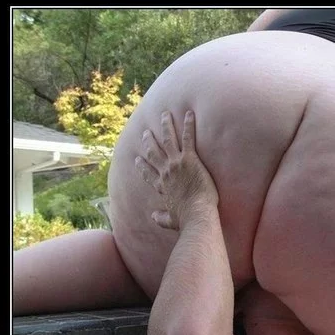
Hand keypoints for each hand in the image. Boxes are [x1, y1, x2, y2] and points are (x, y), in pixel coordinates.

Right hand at [135, 110, 218, 229]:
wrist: (197, 214)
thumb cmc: (186, 219)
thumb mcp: (170, 220)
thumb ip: (161, 218)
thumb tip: (153, 217)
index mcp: (162, 186)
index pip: (148, 173)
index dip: (142, 166)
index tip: (137, 159)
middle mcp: (165, 171)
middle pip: (154, 152)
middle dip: (149, 141)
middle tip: (146, 132)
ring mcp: (176, 163)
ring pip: (168, 139)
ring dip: (166, 126)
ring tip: (165, 115)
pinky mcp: (190, 159)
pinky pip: (188, 138)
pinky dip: (189, 125)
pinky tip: (189, 113)